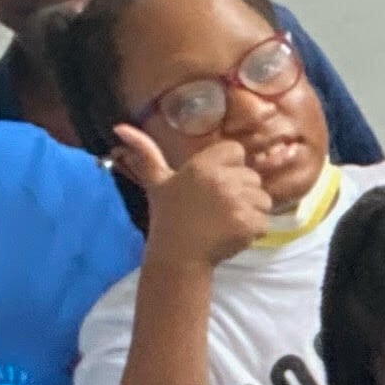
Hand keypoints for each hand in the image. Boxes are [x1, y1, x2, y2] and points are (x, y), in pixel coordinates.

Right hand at [108, 124, 272, 279]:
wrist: (177, 256)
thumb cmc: (168, 217)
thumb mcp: (157, 182)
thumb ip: (145, 153)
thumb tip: (120, 128)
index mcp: (202, 166)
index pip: (236, 151)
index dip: (230, 167)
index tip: (215, 185)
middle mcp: (221, 180)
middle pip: (252, 176)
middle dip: (241, 191)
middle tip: (218, 208)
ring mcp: (237, 202)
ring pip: (263, 198)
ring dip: (250, 211)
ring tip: (226, 221)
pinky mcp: (249, 224)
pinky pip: (264, 220)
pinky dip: (253, 230)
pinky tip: (232, 234)